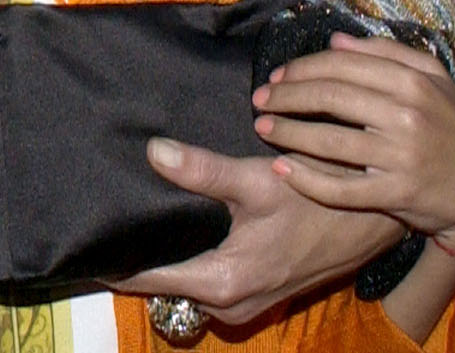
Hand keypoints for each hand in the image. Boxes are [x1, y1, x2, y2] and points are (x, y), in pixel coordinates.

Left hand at [112, 138, 400, 325]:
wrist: (374, 222)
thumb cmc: (319, 203)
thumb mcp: (259, 181)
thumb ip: (202, 170)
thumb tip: (152, 152)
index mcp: (221, 282)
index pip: (143, 278)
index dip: (109, 260)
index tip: (80, 238)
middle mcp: (229, 303)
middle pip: (160, 284)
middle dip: (133, 255)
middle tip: (102, 216)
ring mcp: (244, 302)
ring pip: (184, 285)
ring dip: (165, 257)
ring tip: (134, 216)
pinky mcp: (256, 292)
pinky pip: (207, 282)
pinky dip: (191, 259)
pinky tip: (180, 227)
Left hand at [253, 33, 454, 254]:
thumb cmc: (453, 128)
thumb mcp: (434, 81)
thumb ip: (386, 54)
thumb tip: (335, 41)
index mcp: (411, 82)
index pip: (340, 66)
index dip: (300, 69)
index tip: (276, 76)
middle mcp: (405, 115)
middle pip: (327, 98)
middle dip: (284, 97)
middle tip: (259, 101)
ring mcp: (401, 156)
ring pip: (328, 141)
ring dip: (286, 134)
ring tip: (262, 129)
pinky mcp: (396, 194)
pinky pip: (342, 187)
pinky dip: (307, 179)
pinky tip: (282, 169)